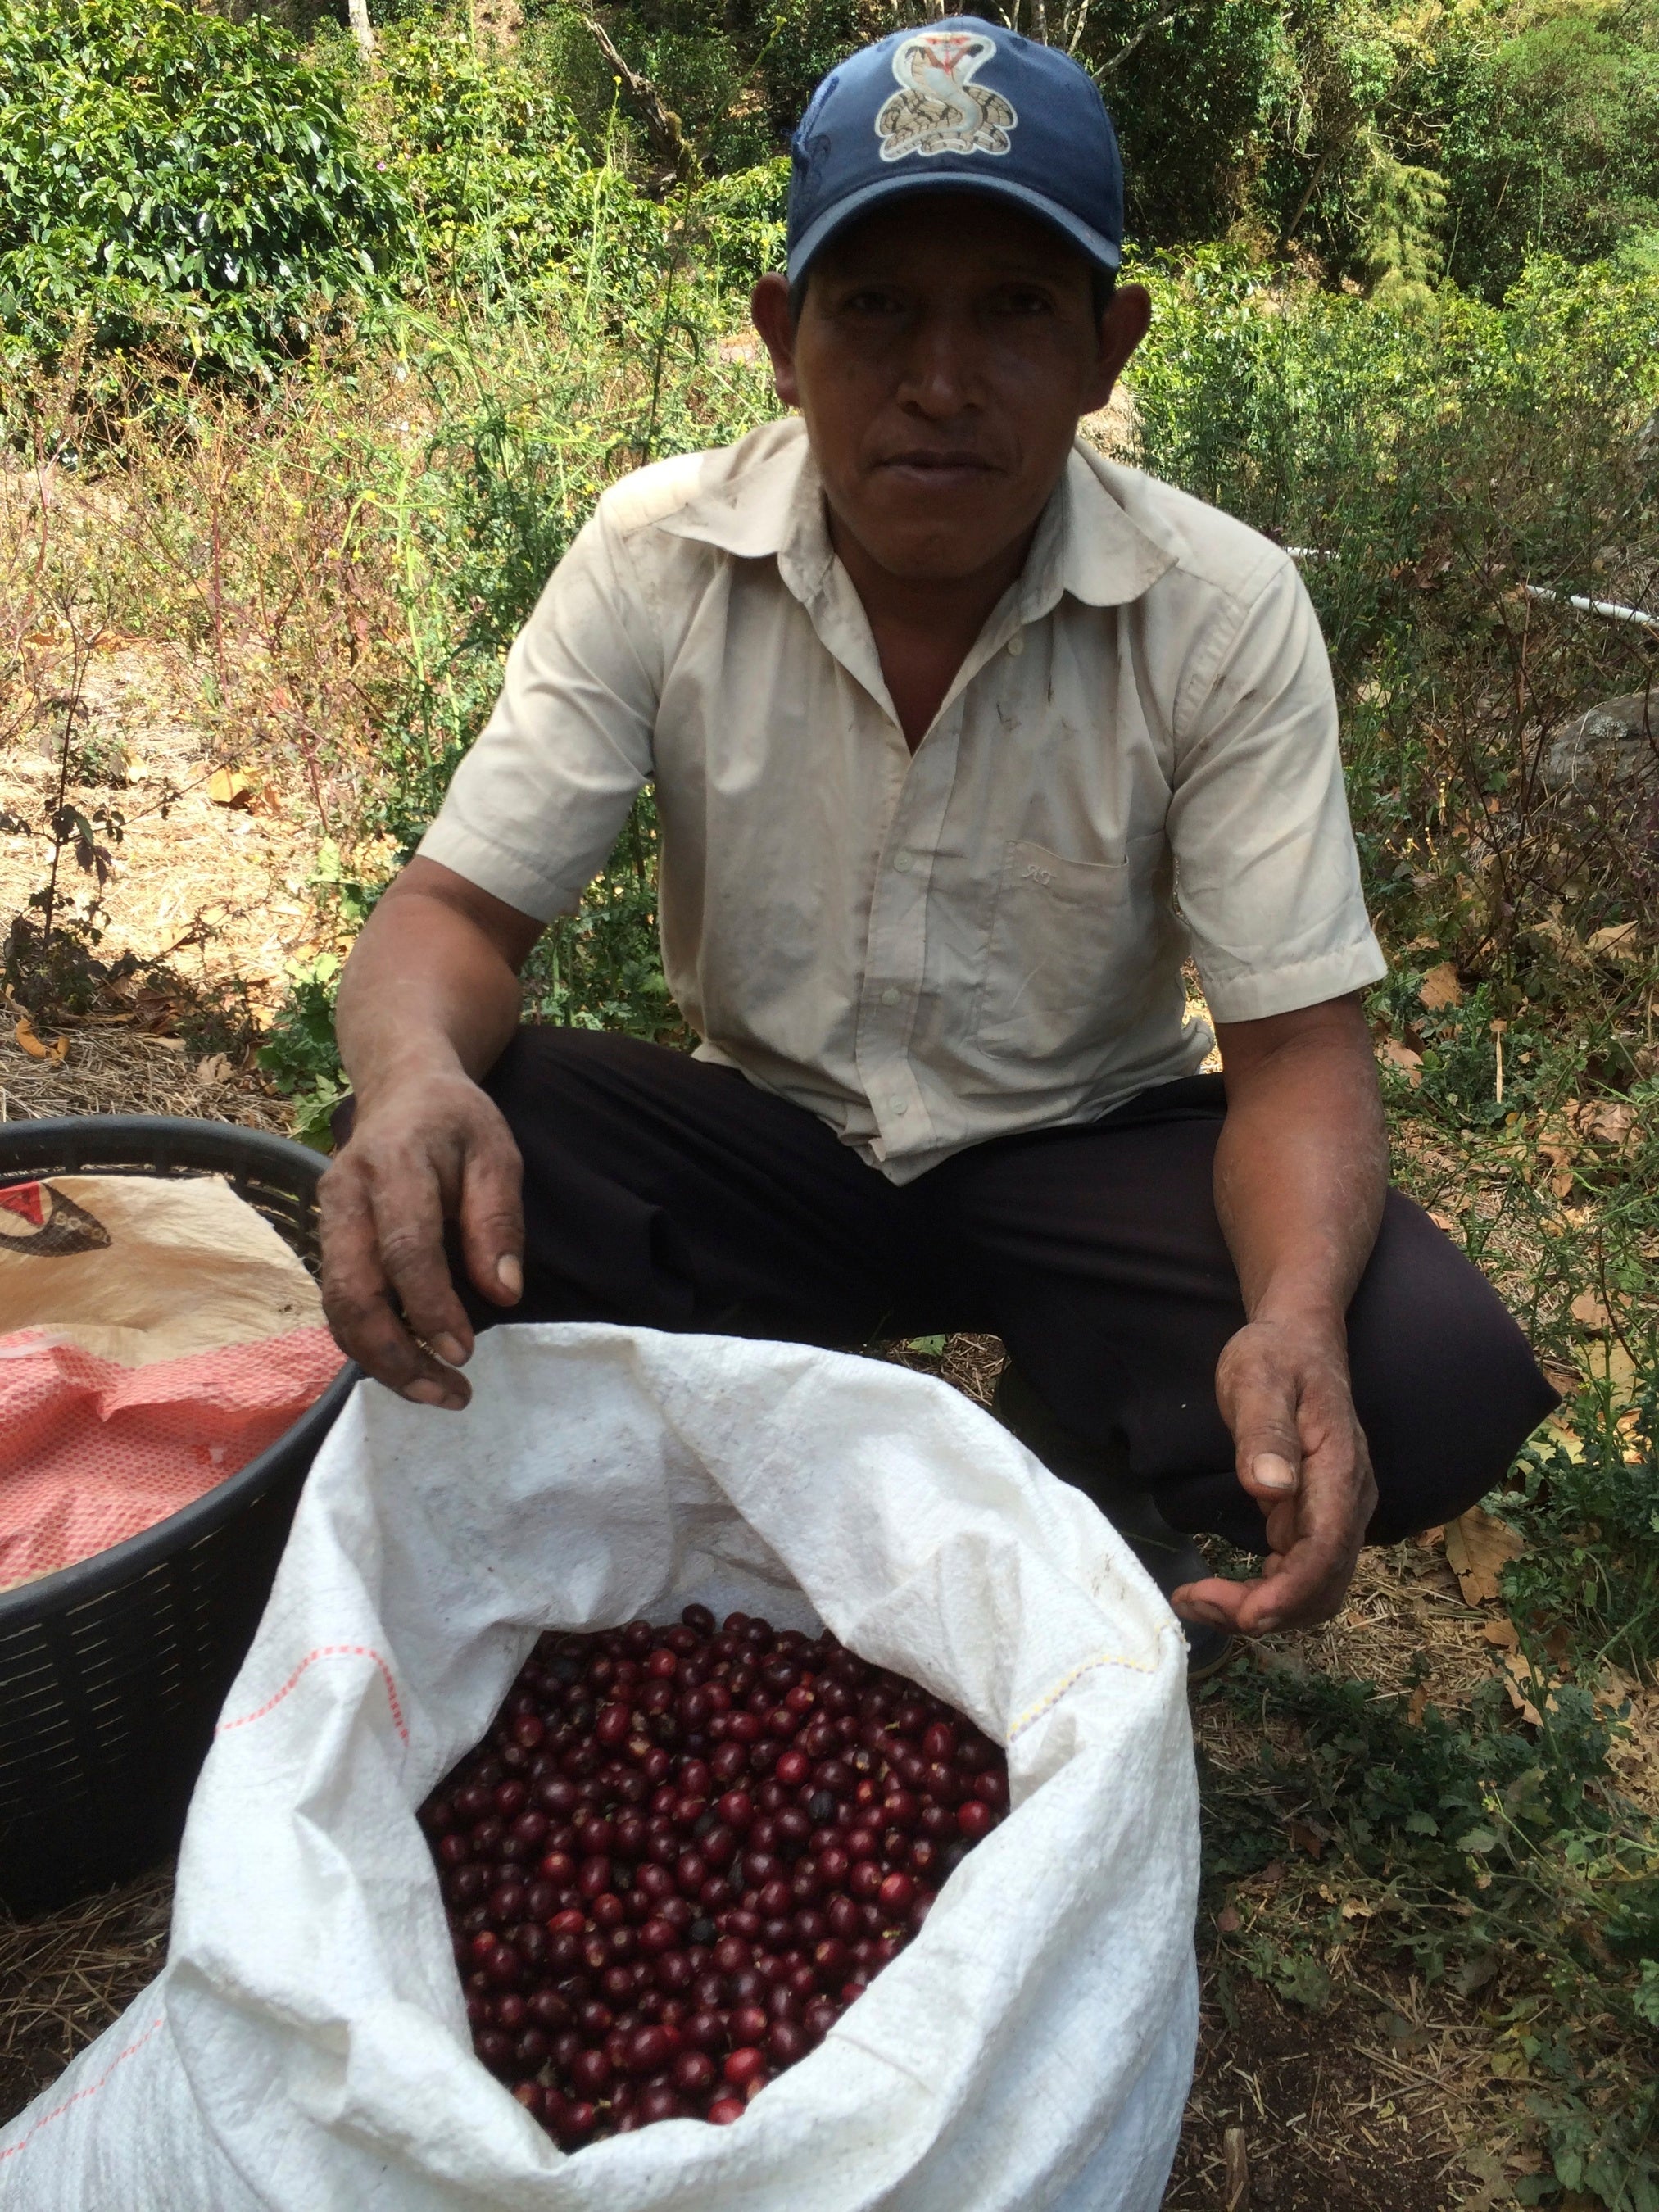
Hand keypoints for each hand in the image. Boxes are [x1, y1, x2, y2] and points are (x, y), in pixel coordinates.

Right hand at [319, 1063, 523, 1408]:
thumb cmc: (457, 1121)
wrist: (401, 1087)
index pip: (405, 1250)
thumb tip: (504, 1294)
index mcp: (394, 1165)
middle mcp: (346, 1195)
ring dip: (380, 1361)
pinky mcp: (327, 1239)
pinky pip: (339, 1302)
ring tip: (435, 1393)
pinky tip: (410, 1364)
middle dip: (395, 1355)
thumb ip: (497, 1220)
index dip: (432, 1308)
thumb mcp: (497, 1152)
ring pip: (338, 1307)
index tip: (464, 1352)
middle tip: (448, 1394)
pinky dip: (369, 1343)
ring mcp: (328, 1219)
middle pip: (353, 1292)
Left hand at [1172, 1314, 1376, 1636]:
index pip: (1326, 1552)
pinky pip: (1301, 1574)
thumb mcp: (1259, 1380)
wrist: (1299, 1341)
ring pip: (1315, 1590)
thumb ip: (1267, 1433)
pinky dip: (1266, 1596)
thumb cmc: (1276, 1357)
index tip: (1243, 1615)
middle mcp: (1349, 1502)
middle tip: (1197, 1605)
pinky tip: (1224, 1592)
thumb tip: (1271, 1489)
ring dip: (1264, 1611)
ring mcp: (1336, 1514)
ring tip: (1200, 1603)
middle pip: (1323, 1585)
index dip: (1289, 1594)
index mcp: (1339, 1470)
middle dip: (1266, 1612)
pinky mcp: (1317, 1519)